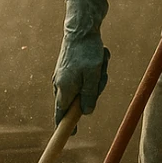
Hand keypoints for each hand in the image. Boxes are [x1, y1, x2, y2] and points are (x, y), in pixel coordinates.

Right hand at [52, 0, 109, 127]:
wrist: (81, 27)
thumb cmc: (88, 52)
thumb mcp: (94, 76)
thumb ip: (89, 96)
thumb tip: (85, 112)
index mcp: (64, 89)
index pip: (61, 115)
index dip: (64, 126)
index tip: (69, 135)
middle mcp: (60, 84)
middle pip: (78, 101)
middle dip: (93, 92)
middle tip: (100, 78)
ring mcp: (64, 75)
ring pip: (84, 87)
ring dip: (96, 79)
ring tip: (100, 62)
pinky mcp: (69, 68)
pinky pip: (85, 76)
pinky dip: (95, 70)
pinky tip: (99, 57)